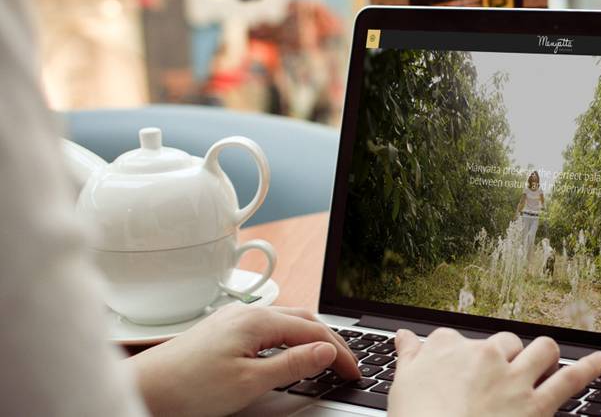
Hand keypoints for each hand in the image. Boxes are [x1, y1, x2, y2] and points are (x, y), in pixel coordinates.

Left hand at [127, 305, 359, 416]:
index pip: (314, 332)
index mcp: (258, 321)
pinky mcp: (224, 331)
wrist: (145, 388)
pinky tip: (290, 353)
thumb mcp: (249, 382)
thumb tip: (326, 351)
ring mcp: (234, 320)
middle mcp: (248, 313)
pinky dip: (290, 339)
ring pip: (287, 322)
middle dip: (330, 341)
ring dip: (311, 337)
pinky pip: (269, 327)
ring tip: (327, 358)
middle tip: (347, 366)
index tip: (353, 373)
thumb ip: (292, 364)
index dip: (339, 353)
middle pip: (304, 321)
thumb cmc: (188, 387)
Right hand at [389, 328, 600, 416]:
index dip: (465, 354)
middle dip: (508, 356)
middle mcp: (484, 356)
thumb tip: (405, 337)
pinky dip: (590, 368)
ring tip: (545, 365)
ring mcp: (513, 378)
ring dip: (545, 356)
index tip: (464, 367)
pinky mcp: (536, 404)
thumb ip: (409, 357)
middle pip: (505, 342)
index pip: (459, 338)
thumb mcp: (402, 387)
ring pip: (541, 350)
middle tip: (503, 379)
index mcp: (448, 349)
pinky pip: (570, 378)